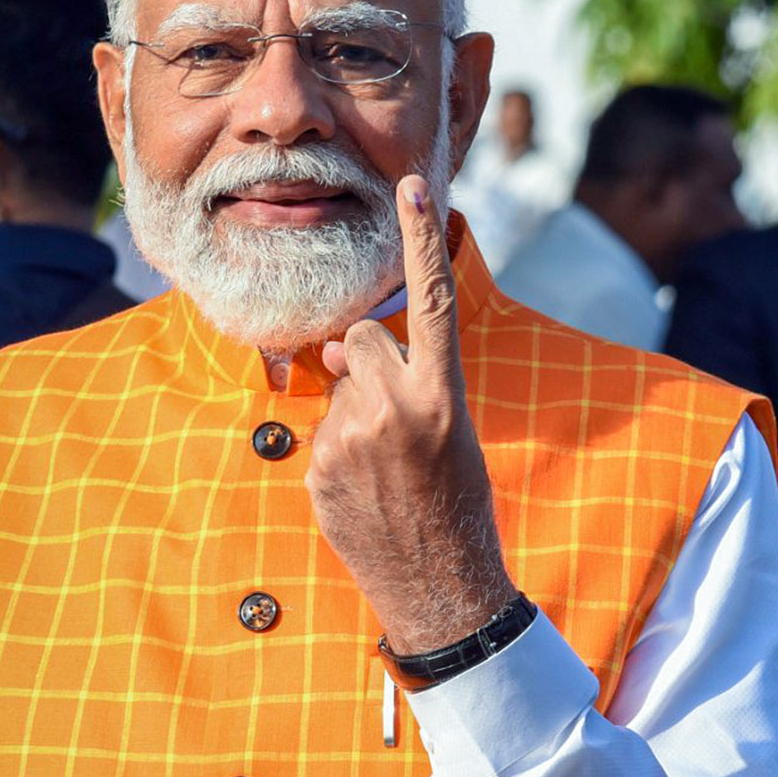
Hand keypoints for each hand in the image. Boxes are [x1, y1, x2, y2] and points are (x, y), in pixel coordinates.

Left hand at [308, 174, 516, 654]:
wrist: (443, 589)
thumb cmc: (456, 505)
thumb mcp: (452, 436)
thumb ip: (405, 383)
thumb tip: (343, 354)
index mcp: (444, 398)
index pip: (433, 304)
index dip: (422, 242)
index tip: (411, 187)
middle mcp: (397, 409)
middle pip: (362, 341)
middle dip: (368, 363)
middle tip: (396, 420)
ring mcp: (354, 439)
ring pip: (339, 386)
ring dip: (353, 410)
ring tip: (384, 467)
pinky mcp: (321, 466)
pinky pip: (322, 431)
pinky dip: (338, 452)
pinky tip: (364, 490)